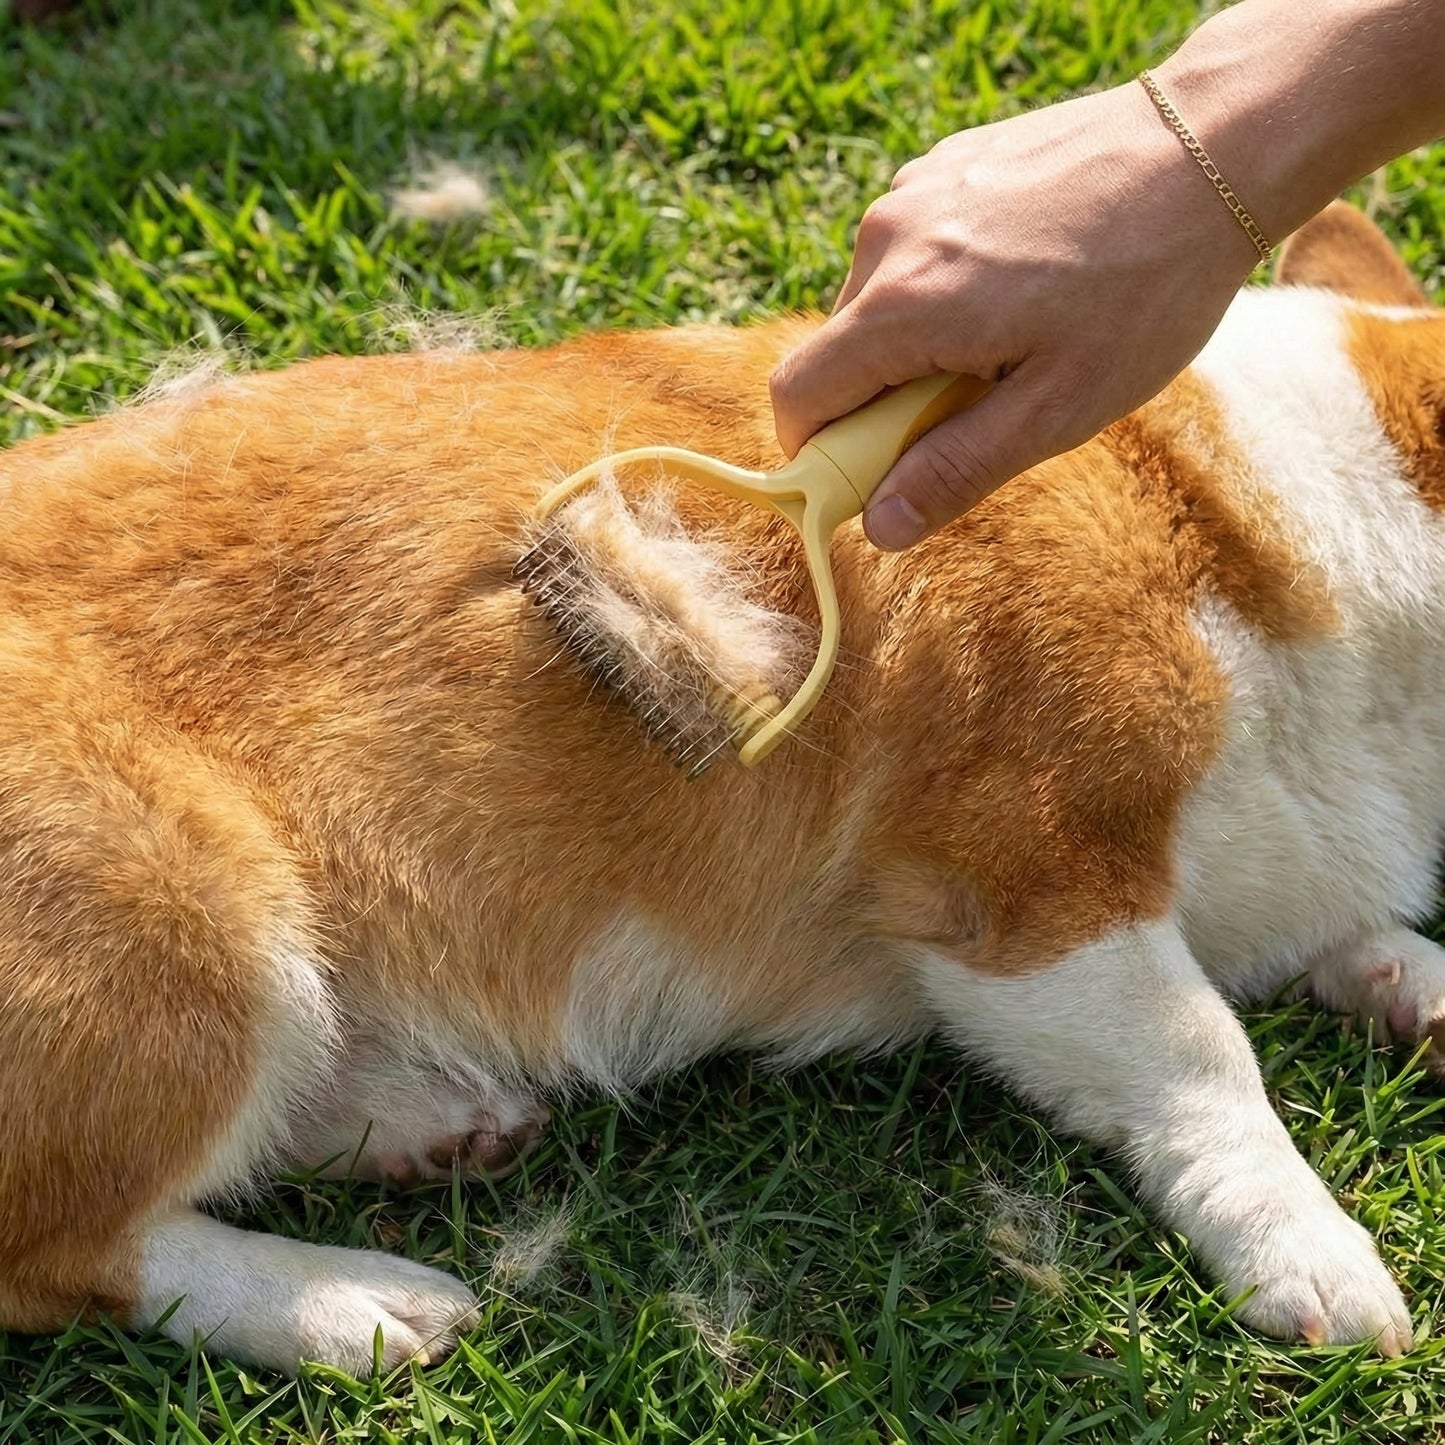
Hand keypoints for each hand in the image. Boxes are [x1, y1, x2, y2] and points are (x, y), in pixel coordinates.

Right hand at [769, 80, 1261, 548]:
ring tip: (1016, 335)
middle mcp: (888, 239)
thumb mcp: (1060, 408)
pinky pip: (911, 252)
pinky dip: (943, 287)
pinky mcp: (943, 163)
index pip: (797, 396)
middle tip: (980, 407)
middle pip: (838, 353)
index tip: (879, 476)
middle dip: (885, 400)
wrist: (1217, 143)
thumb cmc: (1148, 287)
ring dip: (919, 342)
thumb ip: (956, 469)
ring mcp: (913, 190)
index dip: (819, 453)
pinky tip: (1023, 280)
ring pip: (876, 304)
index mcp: (905, 306)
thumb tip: (877, 527)